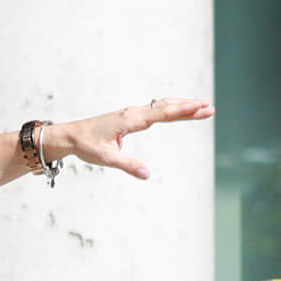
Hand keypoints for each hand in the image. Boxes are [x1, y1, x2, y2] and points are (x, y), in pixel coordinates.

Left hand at [47, 97, 214, 180]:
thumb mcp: (106, 158)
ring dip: (182, 107)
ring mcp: (132, 114)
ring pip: (162, 107)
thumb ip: (128, 165)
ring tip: (202, 108)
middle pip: (167, 108)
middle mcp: (133, 113)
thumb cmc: (86, 145)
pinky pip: (155, 111)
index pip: (162, 113)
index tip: (201, 106)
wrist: (70, 136)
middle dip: (189, 108)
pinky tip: (178, 110)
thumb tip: (147, 174)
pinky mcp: (130, 117)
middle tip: (211, 109)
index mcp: (130, 120)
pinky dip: (170, 109)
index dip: (182, 110)